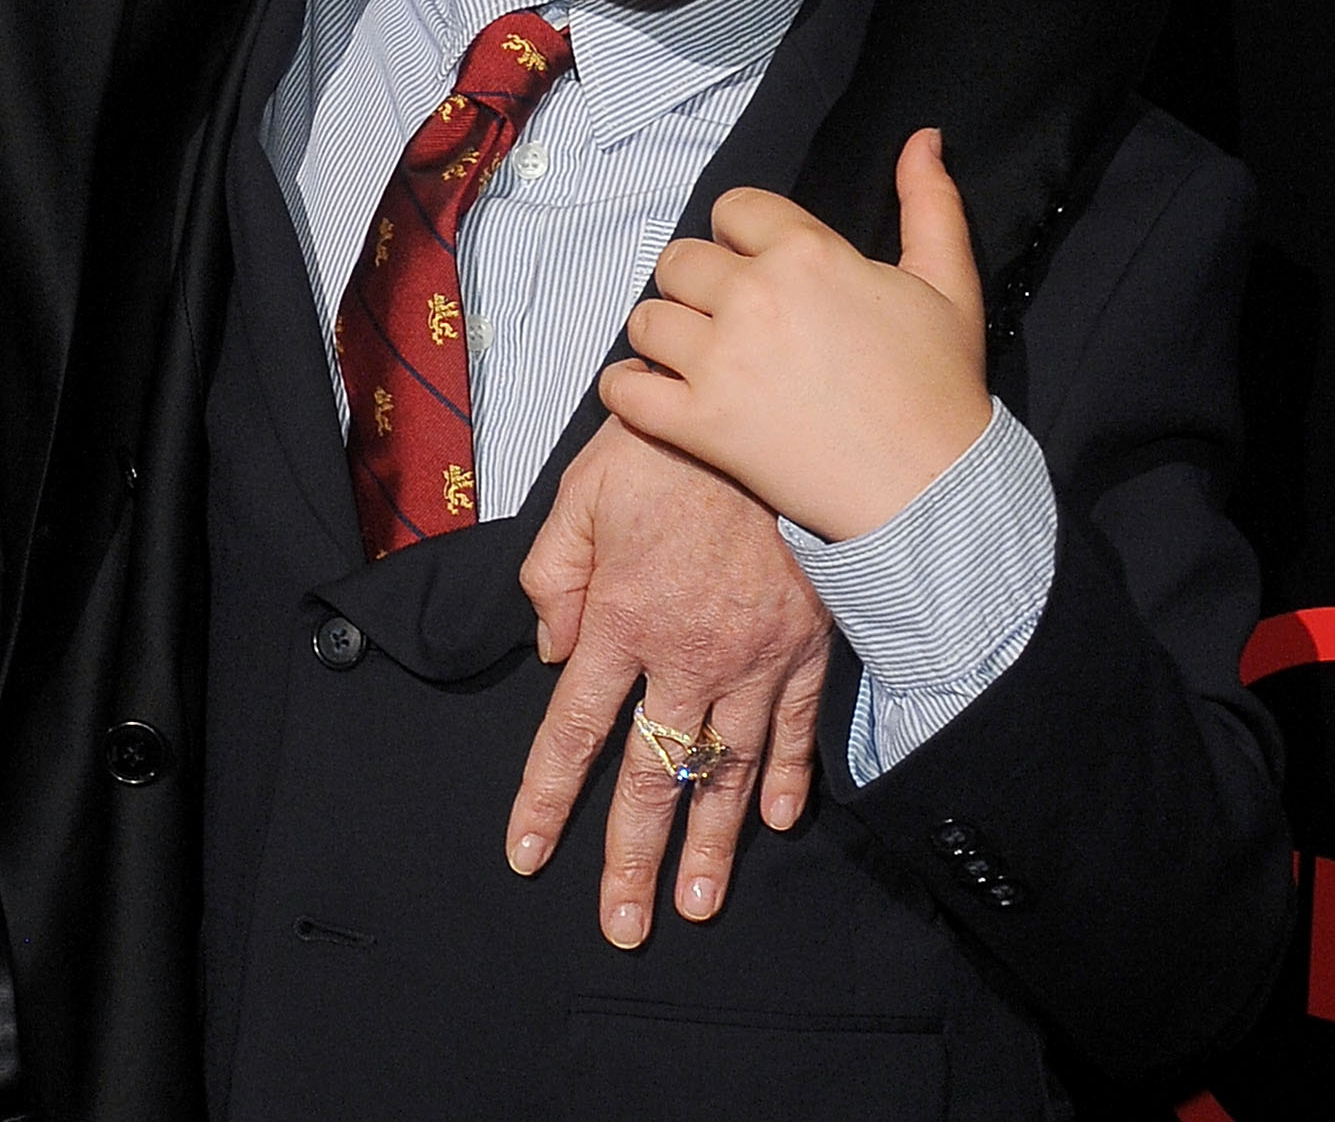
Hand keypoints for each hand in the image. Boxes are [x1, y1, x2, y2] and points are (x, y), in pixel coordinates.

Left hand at [508, 414, 833, 945]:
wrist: (768, 409)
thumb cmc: (666, 444)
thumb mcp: (581, 492)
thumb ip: (555, 572)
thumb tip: (551, 647)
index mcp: (622, 616)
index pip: (575, 728)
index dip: (548, 796)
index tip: (528, 855)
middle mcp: (686, 652)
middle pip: (653, 774)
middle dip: (632, 857)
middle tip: (623, 925)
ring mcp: (753, 655)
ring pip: (726, 770)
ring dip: (710, 845)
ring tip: (694, 906)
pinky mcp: (806, 643)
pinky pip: (793, 728)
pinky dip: (785, 779)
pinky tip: (774, 822)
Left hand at [603, 130, 988, 541]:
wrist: (933, 491)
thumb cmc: (940, 387)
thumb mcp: (947, 283)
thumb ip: (929, 203)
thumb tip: (923, 137)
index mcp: (805, 252)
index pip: (732, 209)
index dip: (743, 234)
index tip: (760, 265)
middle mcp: (752, 296)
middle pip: (678, 259)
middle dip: (697, 281)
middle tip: (725, 315)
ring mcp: (719, 361)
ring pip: (646, 318)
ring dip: (663, 331)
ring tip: (691, 353)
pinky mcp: (700, 424)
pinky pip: (625, 390)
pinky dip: (625, 387)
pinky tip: (650, 389)